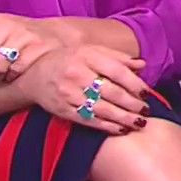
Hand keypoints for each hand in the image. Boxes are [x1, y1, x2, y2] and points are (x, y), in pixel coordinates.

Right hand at [20, 44, 151, 132]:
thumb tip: (142, 65)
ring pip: (101, 109)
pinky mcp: (62, 109)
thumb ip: (117, 58)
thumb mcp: (92, 51)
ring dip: (123, 118)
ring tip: (139, 123)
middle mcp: (77, 74)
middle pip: (111, 92)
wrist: (34, 74)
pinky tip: (119, 129)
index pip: (117, 71)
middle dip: (132, 104)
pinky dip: (105, 126)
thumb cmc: (69, 60)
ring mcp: (68, 93)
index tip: (147, 93)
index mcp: (87, 56)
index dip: (134, 83)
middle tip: (146, 111)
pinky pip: (88, 120)